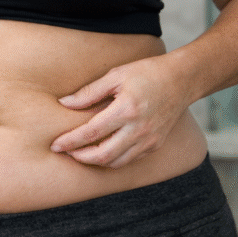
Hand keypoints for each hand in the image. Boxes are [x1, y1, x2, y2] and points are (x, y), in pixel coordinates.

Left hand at [50, 56, 187, 168]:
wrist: (182, 80)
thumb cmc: (147, 73)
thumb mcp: (115, 75)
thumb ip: (89, 92)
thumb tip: (64, 103)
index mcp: (126, 110)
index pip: (91, 133)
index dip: (70, 141)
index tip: (55, 145)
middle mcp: (139, 129)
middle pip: (103, 155)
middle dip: (80, 157)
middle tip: (65, 152)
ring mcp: (149, 140)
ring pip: (116, 163)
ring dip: (95, 162)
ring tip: (80, 154)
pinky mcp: (155, 145)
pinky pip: (129, 160)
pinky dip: (112, 160)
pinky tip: (101, 151)